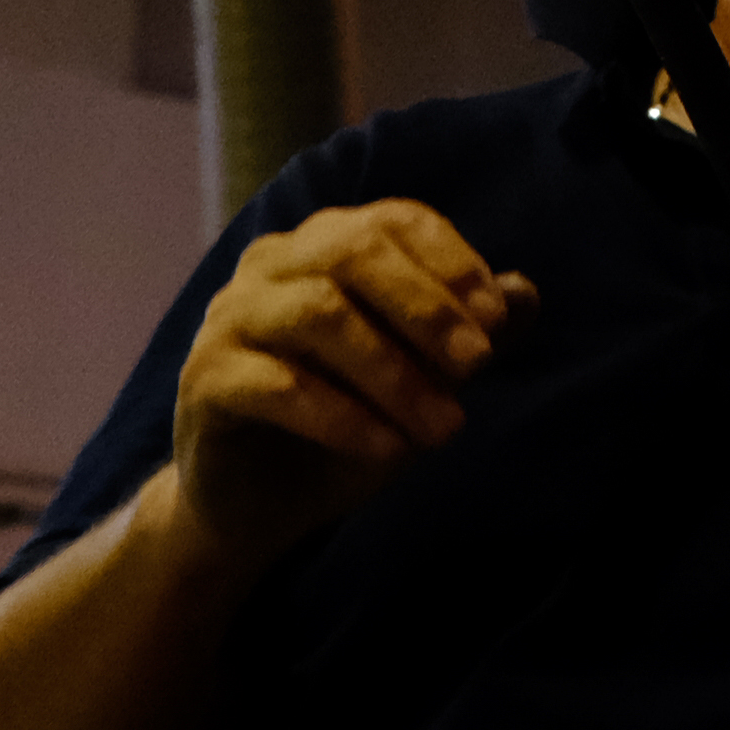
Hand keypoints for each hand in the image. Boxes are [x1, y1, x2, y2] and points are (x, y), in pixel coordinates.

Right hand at [163, 198, 537, 565]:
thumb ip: (468, 333)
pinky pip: (278, 384)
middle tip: (479, 365)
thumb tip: (525, 292)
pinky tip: (388, 451)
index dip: (450, 261)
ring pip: (320, 314)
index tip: (497, 318)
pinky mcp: (204, 379)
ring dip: (394, 373)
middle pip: (354, 252)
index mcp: (323, 244)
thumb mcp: (423, 380)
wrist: (256, 509)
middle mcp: (270, 264)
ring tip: (445, 428)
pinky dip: (343, 417)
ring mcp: (229, 316)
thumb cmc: (347, 426)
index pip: (393, 220)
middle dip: (427, 307)